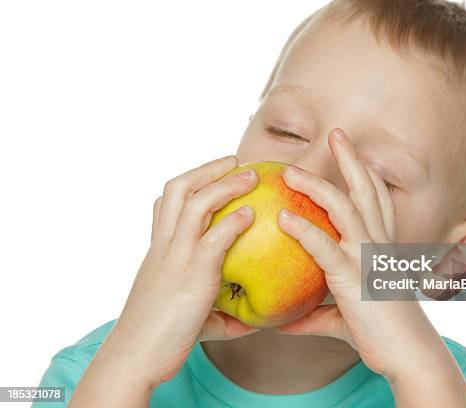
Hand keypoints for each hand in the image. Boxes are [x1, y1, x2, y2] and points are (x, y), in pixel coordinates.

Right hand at [110, 155, 260, 385]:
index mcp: (159, 251)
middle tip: (236, 161)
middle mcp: (164, 247)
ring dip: (225, 184)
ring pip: (195, 204)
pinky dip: (232, 221)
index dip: (189, 182)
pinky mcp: (191, 276)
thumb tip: (254, 320)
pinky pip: (213, 239)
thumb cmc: (159, 340)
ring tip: (251, 176)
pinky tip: (251, 214)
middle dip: (208, 169)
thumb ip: (222, 313)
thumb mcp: (189, 315)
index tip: (213, 174)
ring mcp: (175, 258)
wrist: (134, 358)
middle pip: (178, 190)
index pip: (164, 203)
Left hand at [275, 129, 465, 394]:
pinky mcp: (354, 278)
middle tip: (336, 132)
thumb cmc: (382, 336)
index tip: (349, 152)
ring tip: (291, 171)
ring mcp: (368, 258)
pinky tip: (281, 218)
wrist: (408, 356)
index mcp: (383, 247)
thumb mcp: (345, 319)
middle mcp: (379, 245)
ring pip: (345, 208)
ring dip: (317, 186)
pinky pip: (325, 247)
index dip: (364, 173)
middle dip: (352, 159)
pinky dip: (303, 230)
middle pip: (367, 190)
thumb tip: (284, 322)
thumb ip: (315, 315)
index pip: (376, 200)